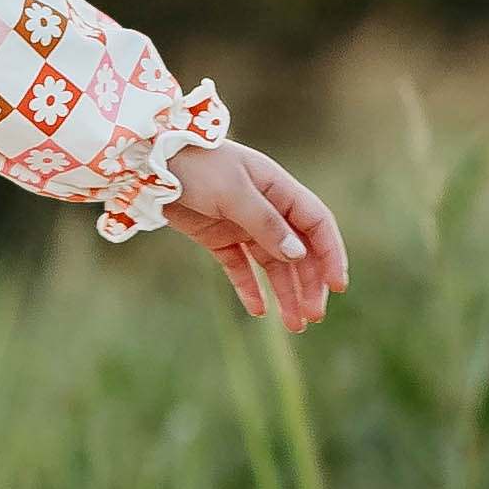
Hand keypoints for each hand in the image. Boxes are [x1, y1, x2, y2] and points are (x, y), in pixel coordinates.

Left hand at [159, 137, 345, 329]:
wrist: (150, 161)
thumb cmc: (196, 166)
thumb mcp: (233, 192)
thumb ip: (265, 223)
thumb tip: (297, 255)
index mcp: (279, 189)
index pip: (317, 225)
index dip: (331, 254)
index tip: (337, 286)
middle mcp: (267, 208)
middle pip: (299, 251)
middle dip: (309, 283)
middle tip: (313, 317)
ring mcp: (242, 224)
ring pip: (272, 264)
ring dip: (285, 293)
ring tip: (294, 326)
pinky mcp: (218, 237)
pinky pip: (240, 267)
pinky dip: (250, 288)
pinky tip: (259, 311)